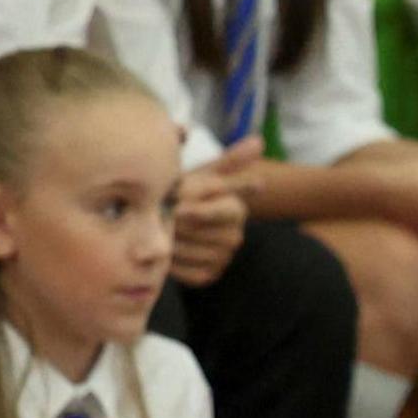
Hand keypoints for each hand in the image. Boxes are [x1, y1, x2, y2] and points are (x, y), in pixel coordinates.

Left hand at [170, 142, 258, 286]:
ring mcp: (222, 258)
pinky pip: (183, 271)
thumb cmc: (189, 193)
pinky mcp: (208, 276)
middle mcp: (234, 237)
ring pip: (187, 252)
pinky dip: (168, 262)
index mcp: (236, 210)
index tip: (177, 208)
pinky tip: (164, 250)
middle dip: (173, 224)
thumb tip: (259, 141)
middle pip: (197, 233)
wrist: (178, 225)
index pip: (218, 212)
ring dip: (167, 242)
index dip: (196, 210)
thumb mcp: (206, 174)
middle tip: (159, 216)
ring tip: (158, 231)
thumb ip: (228, 160)